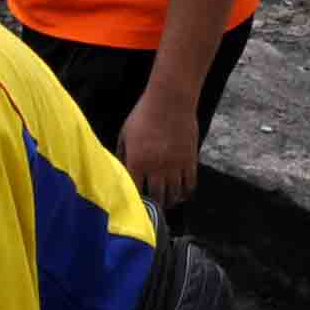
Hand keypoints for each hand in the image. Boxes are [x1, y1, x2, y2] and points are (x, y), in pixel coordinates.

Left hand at [119, 85, 202, 208]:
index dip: (135, 200)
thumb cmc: (144, 114)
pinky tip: (181, 194)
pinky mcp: (190, 161)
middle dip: (154, 206)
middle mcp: (157, 168)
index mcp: (138, 162)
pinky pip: (190, 184)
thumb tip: (120, 169)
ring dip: (170, 201)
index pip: (135, 191)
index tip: (135, 204)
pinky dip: (185, 193)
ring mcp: (175, 166)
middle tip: (153, 209)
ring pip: (174, 195)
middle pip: (157, 197)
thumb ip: (122, 154)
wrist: (170, 101)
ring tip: (167, 203)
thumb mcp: (125, 133)